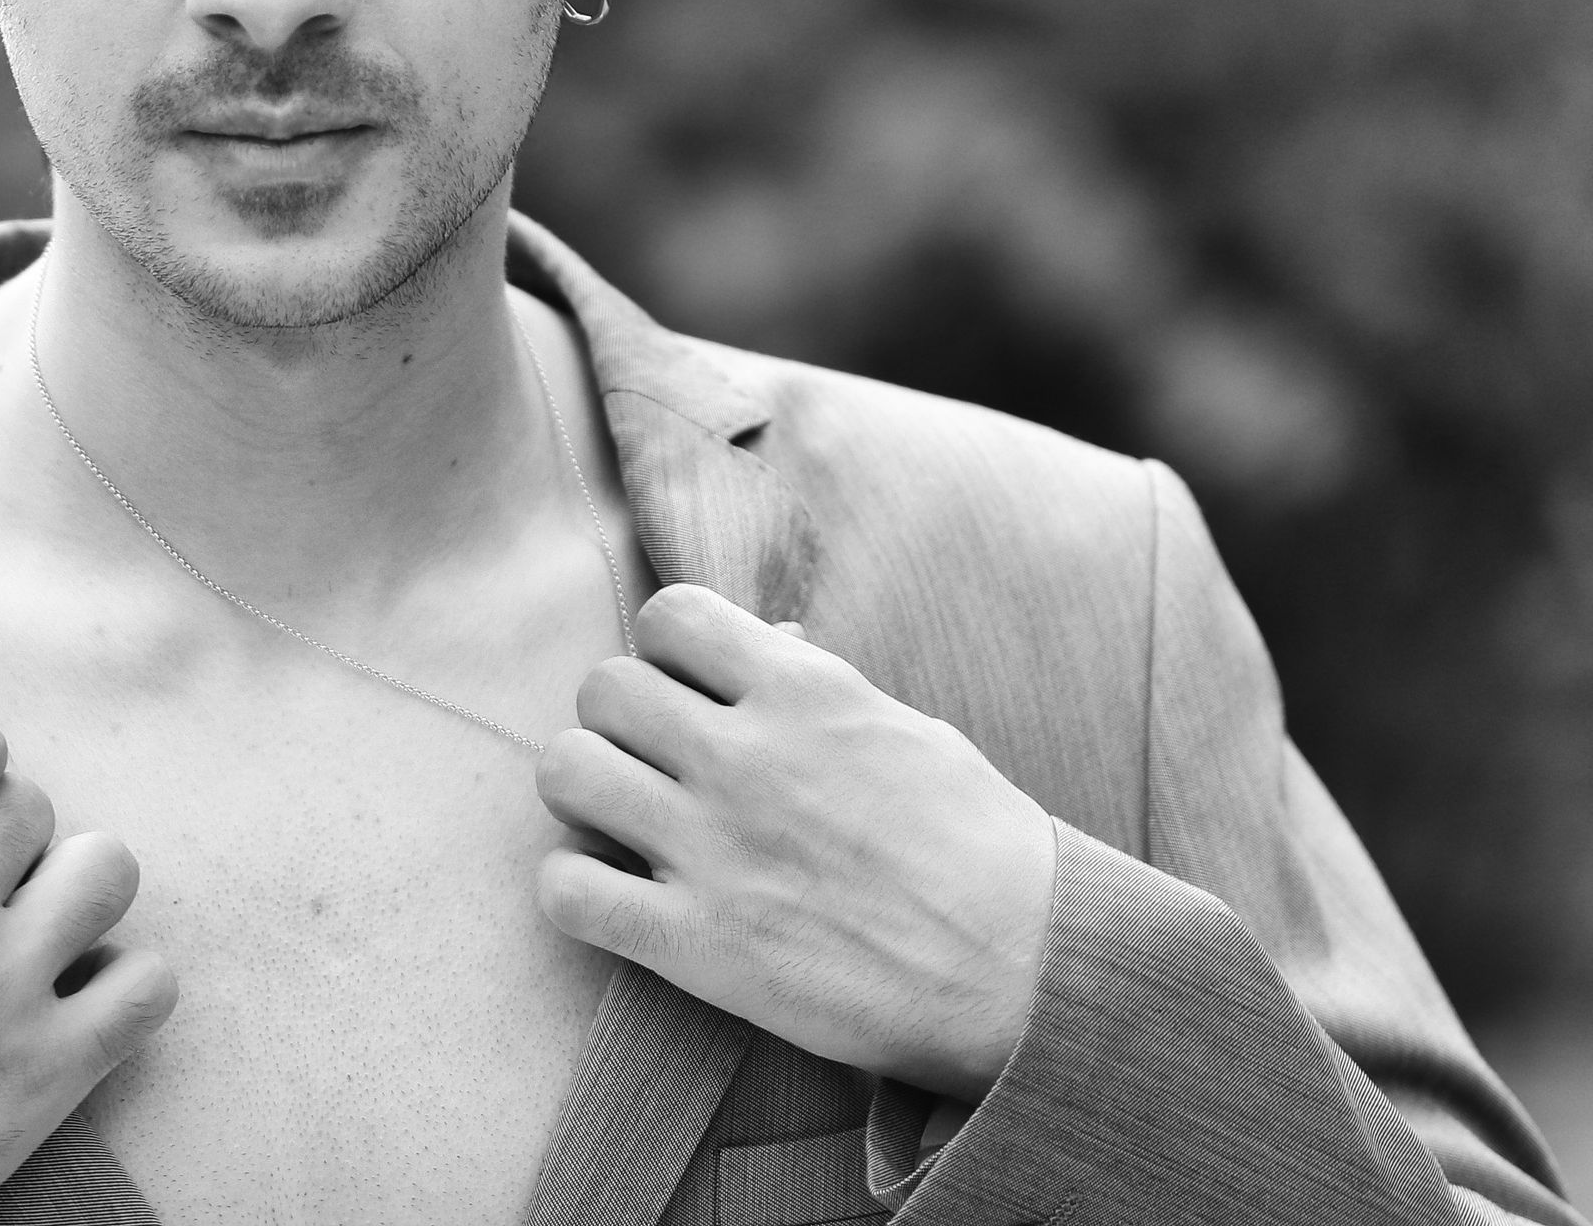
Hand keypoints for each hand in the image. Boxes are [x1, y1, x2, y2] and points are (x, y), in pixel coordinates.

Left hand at [531, 584, 1056, 1100]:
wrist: (1027, 977)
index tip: (690, 695)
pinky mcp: (695, 944)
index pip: (668, 616)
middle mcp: (745, 757)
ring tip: (623, 824)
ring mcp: (712, 849)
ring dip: (585, 794)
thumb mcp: (909, 734)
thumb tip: (765, 639)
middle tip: (652, 766)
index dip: (666, 654)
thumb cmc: (983, 852)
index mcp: (803, 693)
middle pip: (602, 688)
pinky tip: (614, 899)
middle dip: (619, 723)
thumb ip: (820, 686)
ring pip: (565, 771)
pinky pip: (565, 892)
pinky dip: (573, 893)